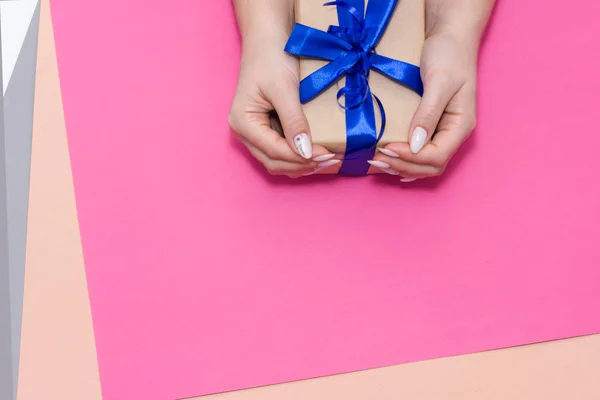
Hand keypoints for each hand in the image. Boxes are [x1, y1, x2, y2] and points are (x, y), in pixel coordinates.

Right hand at [228, 36, 337, 177]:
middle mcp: (245, 133)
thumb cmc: (272, 58)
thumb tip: (305, 152)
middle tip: (331, 161)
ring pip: (278, 161)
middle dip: (302, 165)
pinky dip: (299, 156)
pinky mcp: (267, 129)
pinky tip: (317, 154)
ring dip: (302, 165)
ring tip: (327, 160)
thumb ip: (293, 122)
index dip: (301, 158)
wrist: (269, 39)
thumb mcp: (284, 89)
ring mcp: (255, 133)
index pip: (273, 151)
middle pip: (274, 163)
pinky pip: (282, 151)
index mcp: (242, 123)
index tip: (327, 155)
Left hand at [370, 32, 478, 181]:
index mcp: (461, 125)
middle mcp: (454, 133)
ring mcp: (444, 132)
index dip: (411, 158)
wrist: (451, 38)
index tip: (387, 148)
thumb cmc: (448, 55)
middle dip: (404, 166)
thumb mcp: (439, 82)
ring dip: (403, 168)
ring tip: (379, 163)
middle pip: (432, 166)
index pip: (437, 156)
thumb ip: (428, 113)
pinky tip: (392, 164)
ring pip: (427, 165)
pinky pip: (422, 155)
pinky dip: (406, 163)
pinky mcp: (433, 128)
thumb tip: (415, 144)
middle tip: (377, 160)